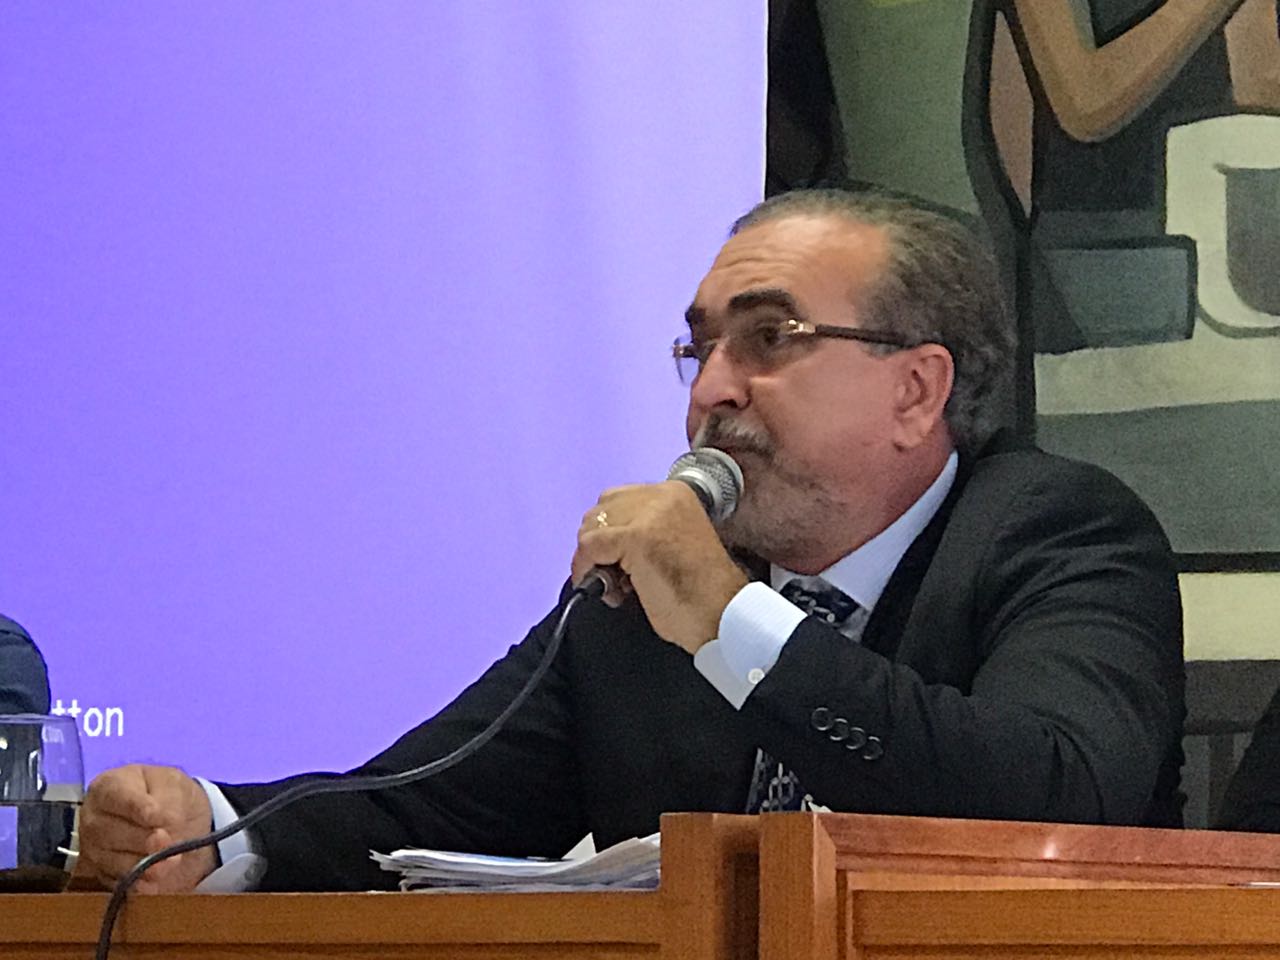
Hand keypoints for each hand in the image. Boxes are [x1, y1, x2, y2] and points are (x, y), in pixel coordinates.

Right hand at [75, 764, 217, 893]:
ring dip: (143, 864)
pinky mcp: (104, 875)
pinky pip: (117, 883)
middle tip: (165, 840)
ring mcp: (95, 849)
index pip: (114, 796)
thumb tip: (159, 820)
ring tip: (171, 860)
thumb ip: (167, 797)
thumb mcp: (174, 784)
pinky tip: (156, 881)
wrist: (181, 823)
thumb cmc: (171, 796)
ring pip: (111, 860)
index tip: (156, 816)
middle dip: (141, 838)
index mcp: (108, 787)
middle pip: (108, 831)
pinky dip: (139, 884)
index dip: (135, 807)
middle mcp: (94, 818)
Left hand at [572, 481, 748, 653]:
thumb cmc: (700, 592)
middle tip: (612, 574)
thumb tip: (605, 540)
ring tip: (616, 586)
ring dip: (593, 558)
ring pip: (592, 527)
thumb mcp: (674, 542)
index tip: (614, 558)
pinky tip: (607, 591)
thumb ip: (645, 529)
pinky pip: (589, 547)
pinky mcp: (636, 536)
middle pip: (602, 509)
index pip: (619, 499)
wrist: (720, 613)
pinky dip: (586, 569)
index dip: (610, 531)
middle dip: (599, 542)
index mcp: (675, 493)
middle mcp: (662, 496)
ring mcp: (649, 514)